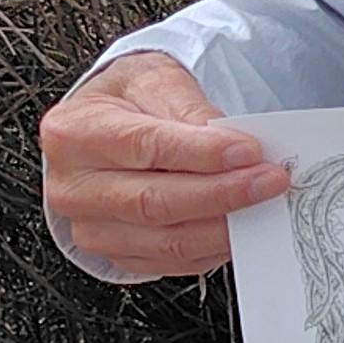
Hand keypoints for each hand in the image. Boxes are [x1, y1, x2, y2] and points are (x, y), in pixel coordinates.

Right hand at [37, 52, 288, 278]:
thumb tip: (233, 144)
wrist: (107, 125)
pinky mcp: (114, 252)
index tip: (248, 151)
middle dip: (222, 193)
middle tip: (271, 181)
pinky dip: (210, 249)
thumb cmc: (130, 100)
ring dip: (222, 227)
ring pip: (164, 240)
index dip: (200, 153)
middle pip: (153, 202)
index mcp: (74, 134)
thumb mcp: (155, 80)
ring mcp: (90, 226)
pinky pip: (168, 262)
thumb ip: (190, 109)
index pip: (144, 147)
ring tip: (264, 206)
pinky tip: (240, 229)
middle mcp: (73, 187)